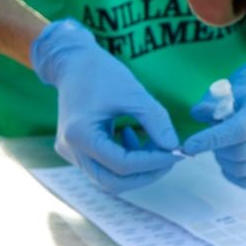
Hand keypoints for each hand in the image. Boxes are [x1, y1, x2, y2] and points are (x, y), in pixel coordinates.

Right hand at [30, 19, 181, 193]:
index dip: (153, 162)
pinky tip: (132, 136)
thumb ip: (156, 121)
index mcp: (79, 134)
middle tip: (169, 158)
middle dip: (145, 174)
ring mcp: (69, 152)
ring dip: (135, 168)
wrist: (73, 62)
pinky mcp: (73, 151)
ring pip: (108, 178)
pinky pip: (102, 166)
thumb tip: (174, 148)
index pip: (122, 164)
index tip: (177, 152)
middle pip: (113, 182)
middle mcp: (70, 149)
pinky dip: (123, 159)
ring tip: (152, 145)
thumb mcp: (134, 93)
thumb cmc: (102, 72)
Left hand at [182, 58, 245, 187]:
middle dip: (219, 152)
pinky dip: (234, 176)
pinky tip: (231, 162)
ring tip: (223, 151)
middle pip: (241, 154)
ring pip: (244, 171)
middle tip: (212, 144)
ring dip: (225, 164)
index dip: (212, 140)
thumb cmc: (241, 101)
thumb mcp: (223, 95)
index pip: (238, 129)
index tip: (188, 146)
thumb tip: (197, 113)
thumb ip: (209, 106)